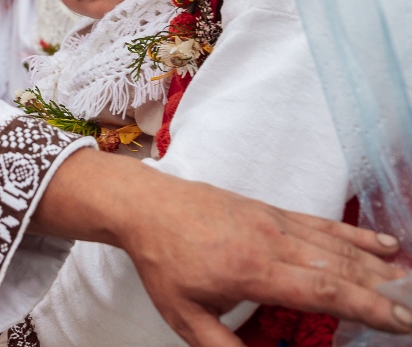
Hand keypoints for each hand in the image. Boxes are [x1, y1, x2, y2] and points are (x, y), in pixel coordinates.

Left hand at [30, 149, 410, 346]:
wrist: (144, 206)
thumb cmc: (164, 264)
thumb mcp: (185, 317)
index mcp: (252, 272)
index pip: (322, 291)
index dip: (367, 307)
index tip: (403, 323)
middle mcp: (271, 243)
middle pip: (341, 268)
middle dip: (387, 292)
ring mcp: (274, 222)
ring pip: (337, 245)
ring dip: (381, 267)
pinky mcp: (272, 210)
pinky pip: (322, 224)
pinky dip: (358, 235)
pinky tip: (388, 246)